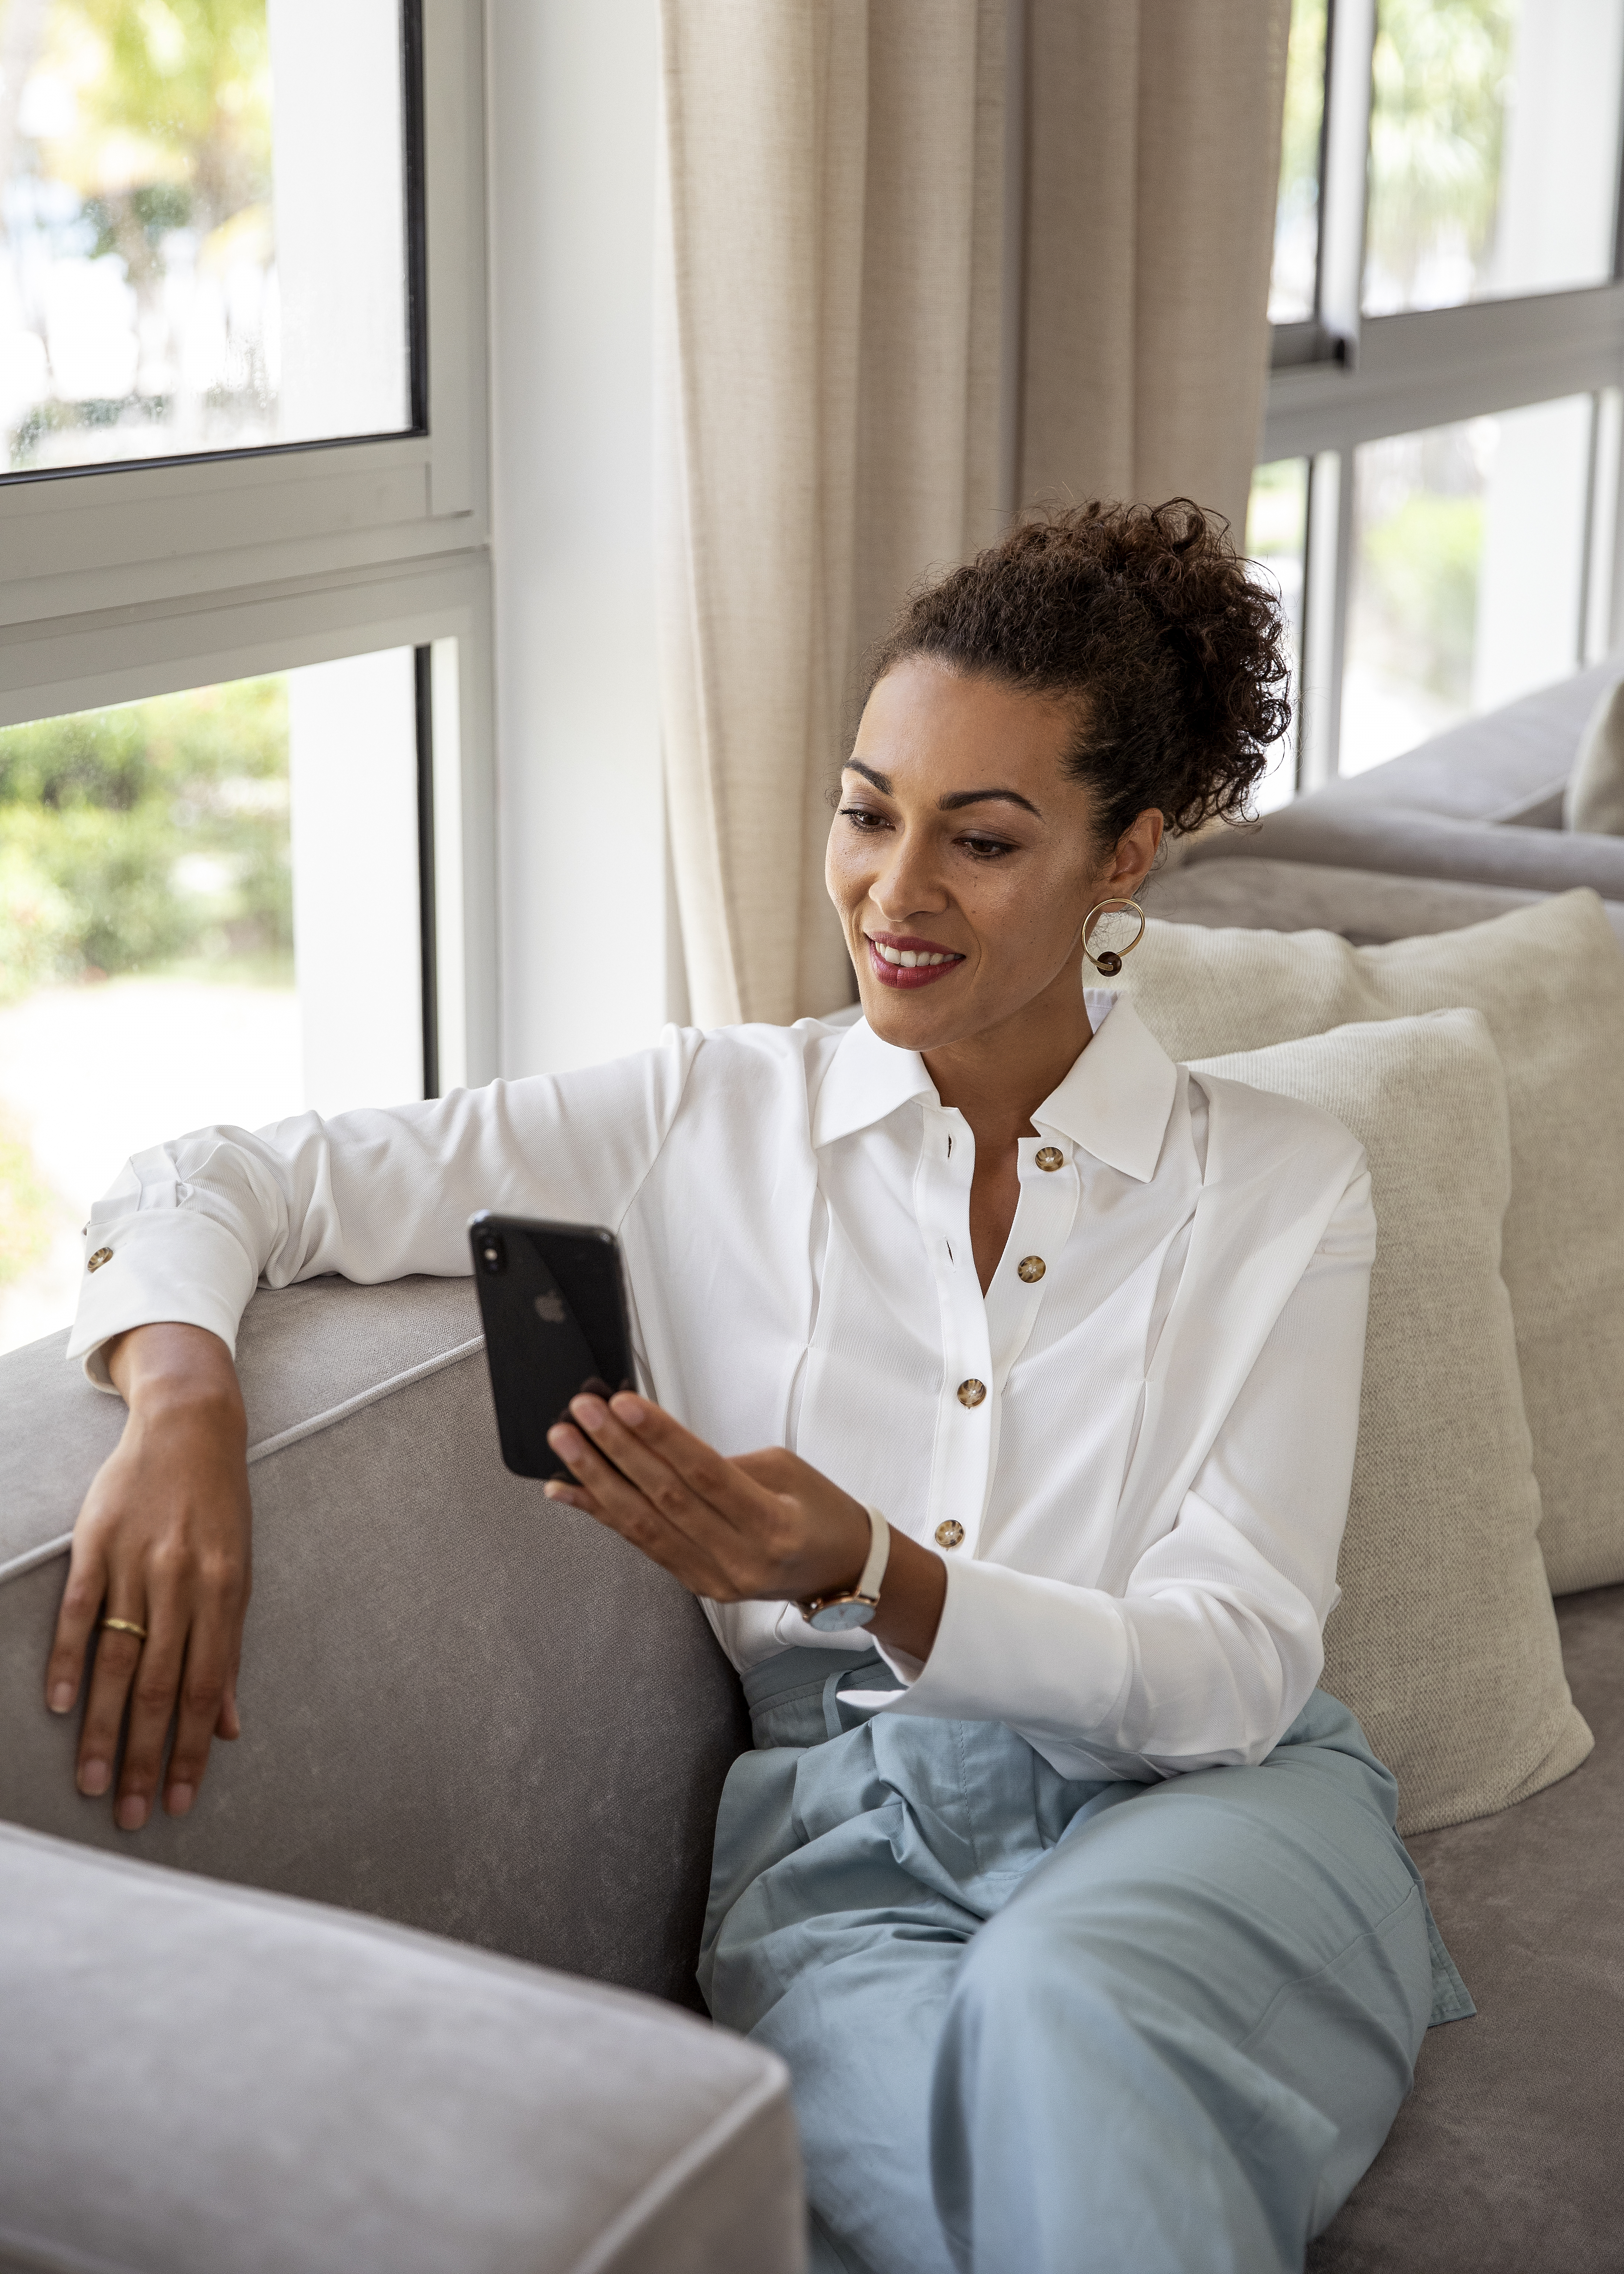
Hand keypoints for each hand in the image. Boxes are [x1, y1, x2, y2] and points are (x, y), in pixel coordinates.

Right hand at [45, 1324, 251, 1829]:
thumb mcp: (238, 1574)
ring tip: (91, 1781)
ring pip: (116, 1661)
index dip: (193, 1751)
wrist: (192, 1426)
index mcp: (225, 1595)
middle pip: (159, 1687)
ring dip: (101, 1727)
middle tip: (129, 1814)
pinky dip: (66, 1659)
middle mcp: (183, 1585)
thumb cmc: (219, 1508)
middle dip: (144, 1757)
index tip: (180, 1801)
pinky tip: (59, 1704)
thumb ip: (229, 1651)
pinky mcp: (98, 1544)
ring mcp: (137, 1564)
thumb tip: (231, 1726)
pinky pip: (79, 1610)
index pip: (206, 1691)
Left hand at [544, 1392, 946, 1663]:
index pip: (703, 1475)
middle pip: (666, 1499)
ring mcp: (715, 1578)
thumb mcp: (785, 1470)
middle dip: (617, 1451)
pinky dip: (602, 1514)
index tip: (621, 1404)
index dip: (659, 1437)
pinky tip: (567, 1492)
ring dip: (598, 1480)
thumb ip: (722, 1463)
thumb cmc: (819, 1511)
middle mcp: (740, 1560)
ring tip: (566, 1443)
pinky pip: (642, 1544)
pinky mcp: (697, 1584)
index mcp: (772, 1526)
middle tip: (582, 1412)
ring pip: (643, 1525)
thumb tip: (655, 1444)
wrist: (840, 1570)